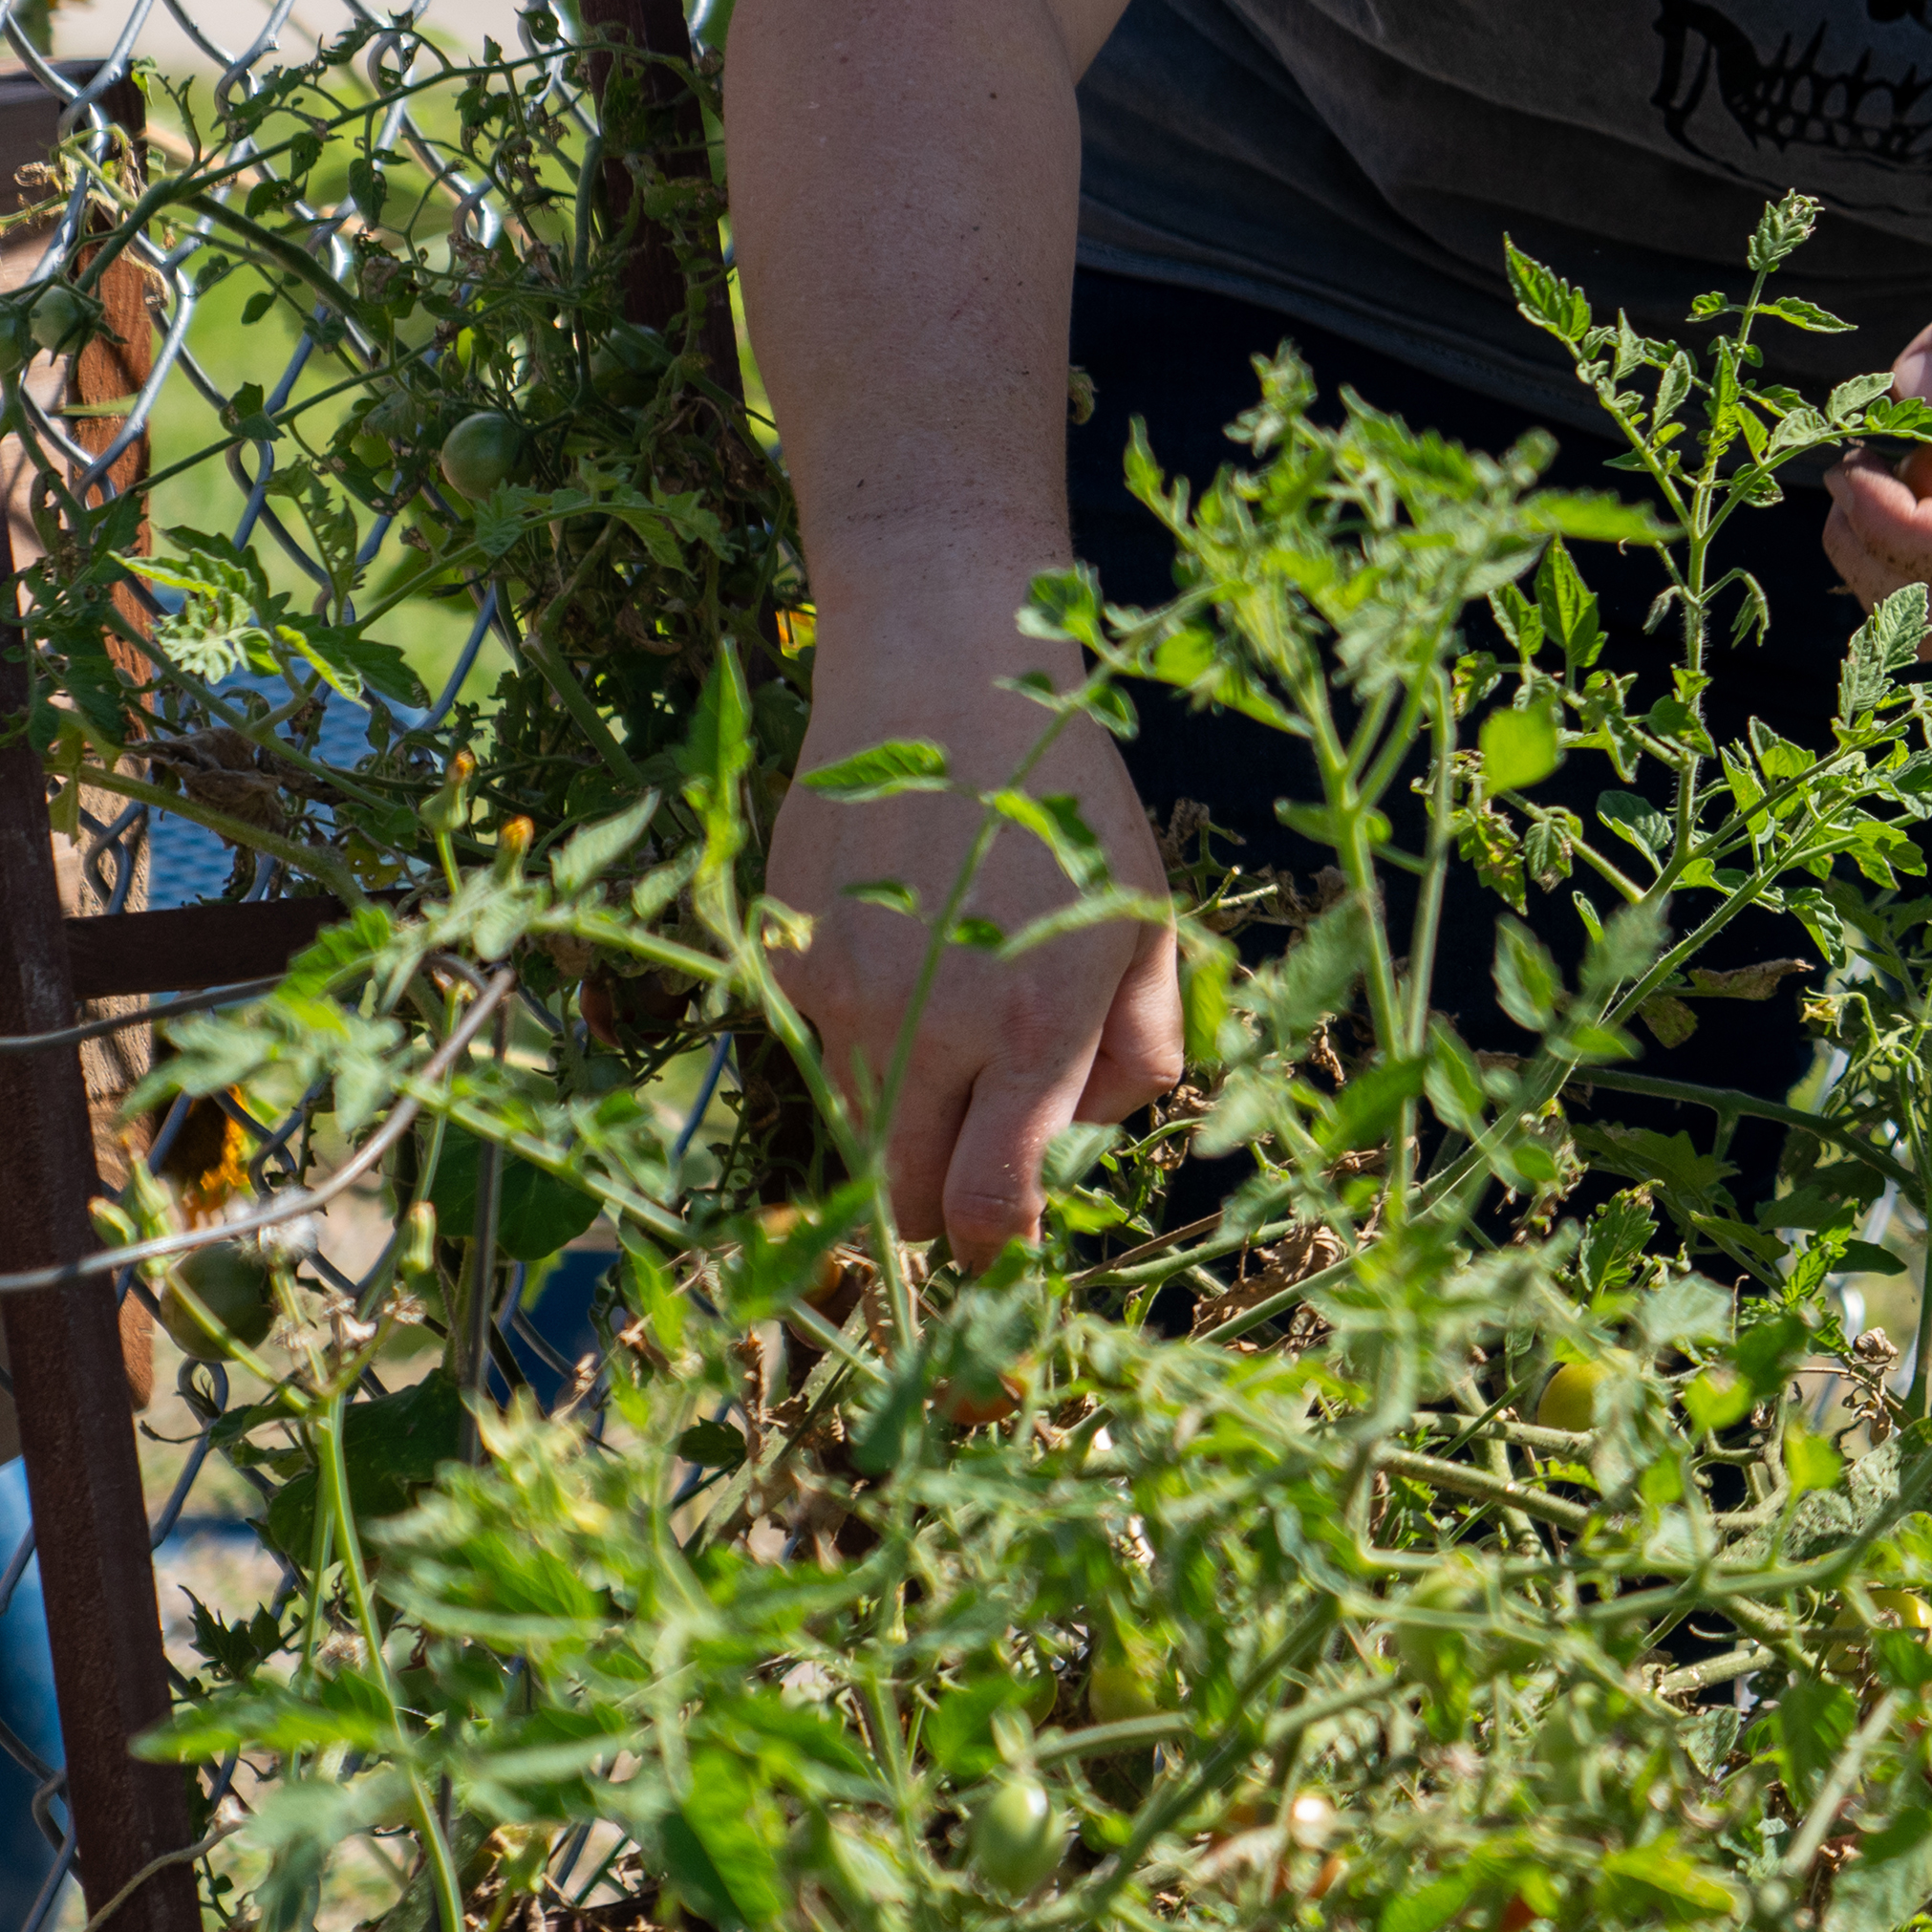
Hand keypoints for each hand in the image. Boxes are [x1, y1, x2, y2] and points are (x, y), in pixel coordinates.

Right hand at [774, 601, 1184, 1257]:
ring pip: (859, 1134)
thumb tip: (1090, 1134)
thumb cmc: (1067, 802)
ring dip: (904, 1121)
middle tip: (981, 1154)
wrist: (941, 679)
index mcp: (1035, 1021)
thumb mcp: (1145, 916)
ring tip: (950, 1018)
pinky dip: (859, 1043)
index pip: (989, 1210)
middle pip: (908, 1203)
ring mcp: (842, 995)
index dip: (1001, 1252)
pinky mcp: (786, 963)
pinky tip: (901, 953)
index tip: (1014, 1244)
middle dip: (944, 1209)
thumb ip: (1140, 1047)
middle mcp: (928, 1024)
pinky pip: (820, 1052)